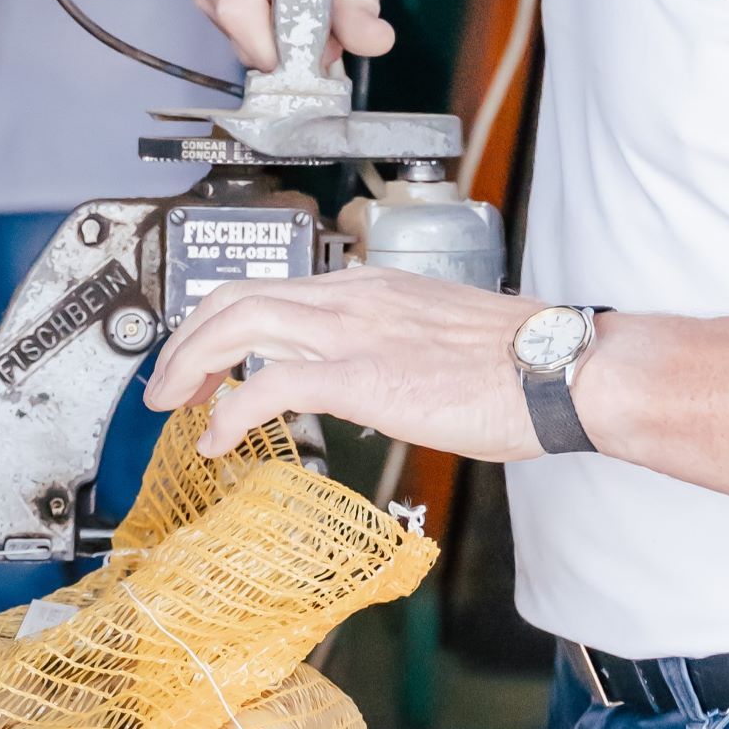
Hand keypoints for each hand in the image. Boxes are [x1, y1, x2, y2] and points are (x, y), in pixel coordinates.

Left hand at [143, 267, 545, 460]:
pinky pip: (270, 384)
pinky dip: (230, 412)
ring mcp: (355, 332)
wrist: (561, 369)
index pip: (273, 290)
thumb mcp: (440, 344)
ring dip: (190, 364)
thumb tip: (367, 385)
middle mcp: (353, 297)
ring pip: (239, 324)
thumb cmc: (520, 368)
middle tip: (167, 384)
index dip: (222, 324)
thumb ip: (392, 351)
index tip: (206, 361)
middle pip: (237, 297)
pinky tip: (218, 440)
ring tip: (173, 406)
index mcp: (371, 288)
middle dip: (187, 340)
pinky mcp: (363, 375)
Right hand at [195, 0, 397, 69]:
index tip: (291, 60)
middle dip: (272, 43)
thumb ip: (363, 9)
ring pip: (223, 21)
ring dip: (261, 34)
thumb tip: (374, 42)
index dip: (262, 45)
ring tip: (297, 11)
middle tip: (313, 33)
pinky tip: (276, 6)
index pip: (241, 3)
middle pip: (233, 18)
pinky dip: (249, 25)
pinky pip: (217, 15)